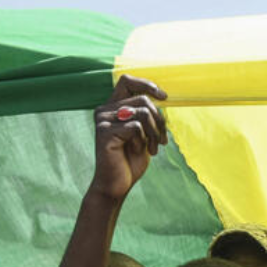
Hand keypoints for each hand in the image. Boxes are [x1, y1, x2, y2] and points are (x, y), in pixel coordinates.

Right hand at [90, 76, 167, 200]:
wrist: (116, 185)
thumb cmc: (130, 159)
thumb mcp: (143, 133)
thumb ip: (146, 114)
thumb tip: (162, 97)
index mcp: (112, 107)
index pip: (127, 81)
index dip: (147, 84)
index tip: (164, 97)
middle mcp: (104, 110)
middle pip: (142, 99)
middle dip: (159, 119)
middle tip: (163, 139)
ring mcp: (102, 121)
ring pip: (142, 112)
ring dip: (154, 132)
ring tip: (154, 147)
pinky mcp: (104, 133)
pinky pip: (136, 127)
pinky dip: (143, 140)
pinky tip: (139, 151)